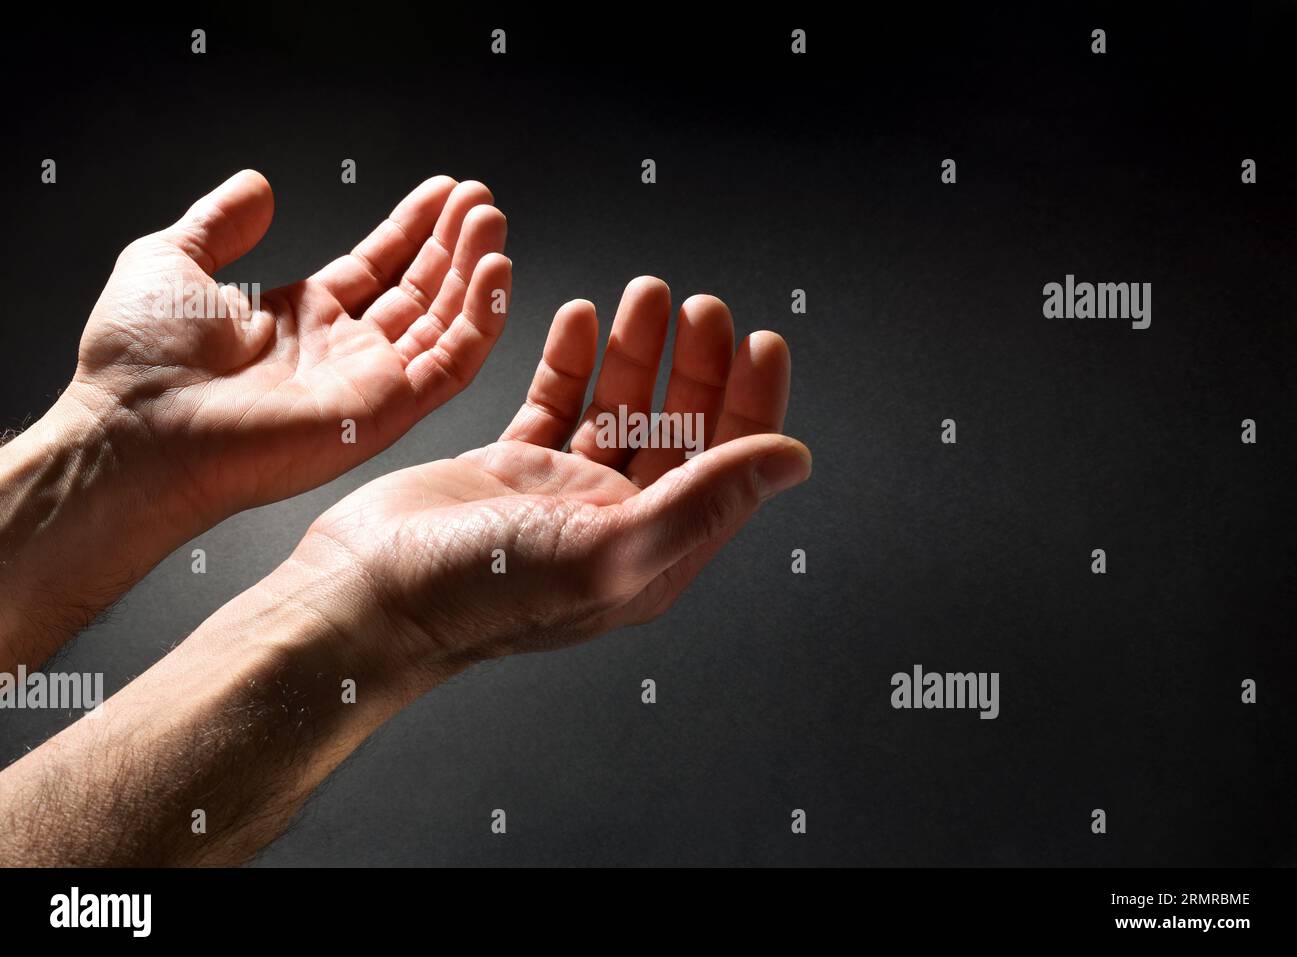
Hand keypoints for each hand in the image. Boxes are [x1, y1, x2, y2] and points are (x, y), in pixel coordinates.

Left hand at [66, 170, 510, 530]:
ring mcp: (368, 383)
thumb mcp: (170, 260)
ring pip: (443, 321)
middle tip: (482, 199)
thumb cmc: (138, 360)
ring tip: (492, 219)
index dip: (411, 228)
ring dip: (473, 270)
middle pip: (418, 290)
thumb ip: (221, 222)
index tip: (444, 192)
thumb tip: (258, 185)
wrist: (138, 429)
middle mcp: (341, 350)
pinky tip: (495, 271)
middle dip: (452, 243)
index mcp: (299, 318)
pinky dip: (480, 320)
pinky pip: (451, 365)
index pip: (376, 266)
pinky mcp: (385, 413)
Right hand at [285, 277, 810, 676]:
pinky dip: (572, 359)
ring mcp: (561, 495)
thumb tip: (793, 462)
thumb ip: (704, 501)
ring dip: (638, 350)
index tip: (761, 339)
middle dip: (696, 365)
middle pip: (678, 430)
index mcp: (653, 552)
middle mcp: (615, 524)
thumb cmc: (478, 591)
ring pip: (619, 408)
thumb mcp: (609, 548)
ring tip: (646, 291)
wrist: (363, 595)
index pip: (727, 469)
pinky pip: (555, 403)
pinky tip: (580, 316)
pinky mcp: (509, 469)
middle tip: (700, 304)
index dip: (752, 403)